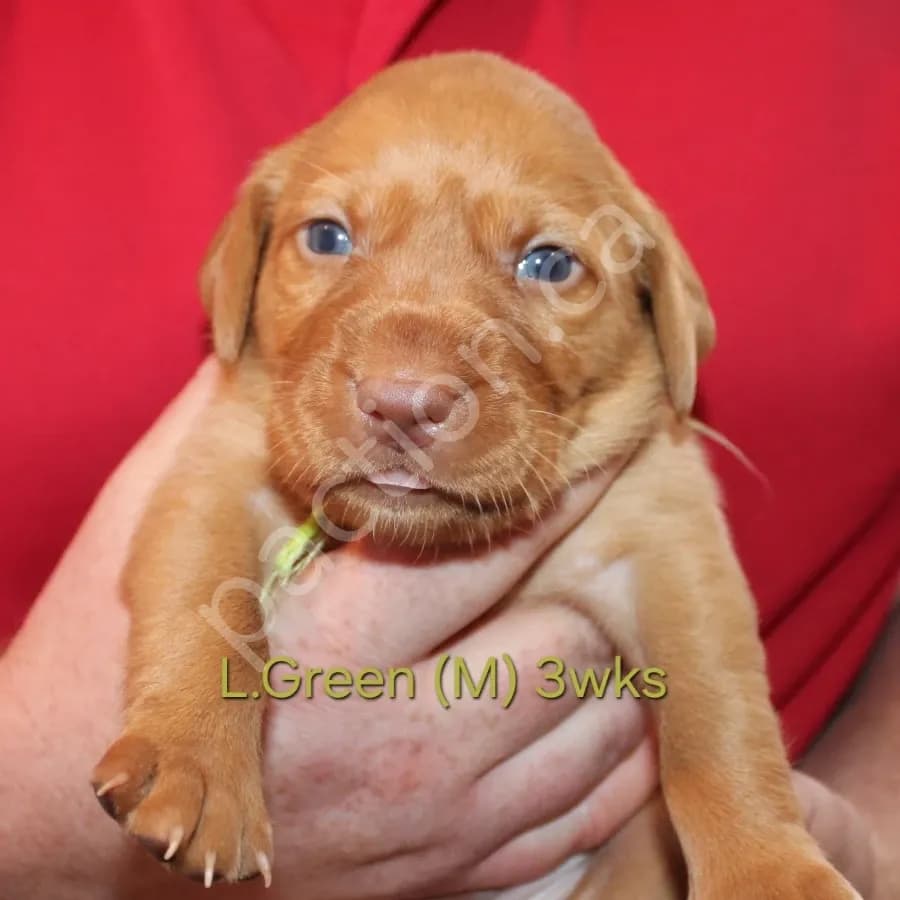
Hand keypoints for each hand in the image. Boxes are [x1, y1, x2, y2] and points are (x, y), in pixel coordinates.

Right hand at [0, 360, 652, 899]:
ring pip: (594, 736)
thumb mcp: (167, 529)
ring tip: (624, 600)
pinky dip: (613, 758)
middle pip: (566, 646)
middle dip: (600, 576)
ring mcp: (431, 828)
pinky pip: (582, 819)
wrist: (60, 824)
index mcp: (329, 648)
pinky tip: (611, 704)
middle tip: (628, 523)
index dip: (556, 484)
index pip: (487, 547)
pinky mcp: (444, 877)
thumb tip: (299, 343)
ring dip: (621, 662)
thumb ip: (241, 433)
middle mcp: (394, 747)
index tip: (602, 446)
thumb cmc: (111, 661)